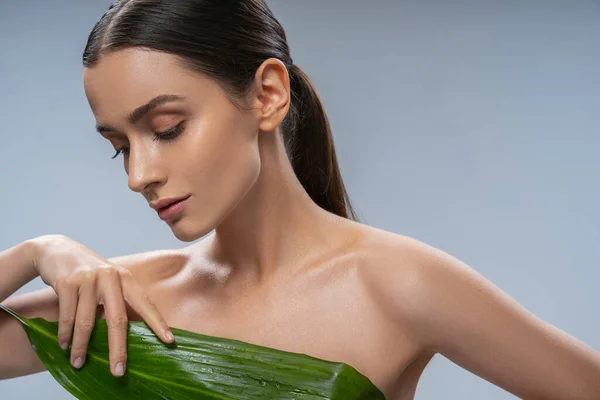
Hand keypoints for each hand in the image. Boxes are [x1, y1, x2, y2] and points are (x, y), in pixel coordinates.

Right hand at [30, 234, 174, 376]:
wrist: (57, 250)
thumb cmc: (88, 272)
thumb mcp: (108, 282)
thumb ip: (117, 301)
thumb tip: (126, 334)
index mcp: (125, 278)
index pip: (145, 304)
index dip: (158, 323)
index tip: (169, 341)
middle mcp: (111, 277)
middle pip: (117, 319)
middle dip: (118, 348)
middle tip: (118, 371)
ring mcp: (89, 279)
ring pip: (87, 322)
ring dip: (81, 346)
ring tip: (78, 363)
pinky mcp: (68, 282)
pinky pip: (67, 316)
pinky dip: (65, 334)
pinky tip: (64, 345)